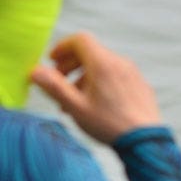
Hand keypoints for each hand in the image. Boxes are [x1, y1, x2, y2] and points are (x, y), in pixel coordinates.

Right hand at [31, 31, 162, 143]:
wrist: (145, 140)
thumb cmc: (109, 124)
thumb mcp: (76, 107)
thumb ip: (54, 87)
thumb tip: (34, 71)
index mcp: (102, 63)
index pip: (80, 40)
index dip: (62, 47)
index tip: (52, 60)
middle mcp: (119, 62)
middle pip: (90, 52)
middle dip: (70, 65)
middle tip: (58, 83)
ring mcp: (132, 73)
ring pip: (102, 66)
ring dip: (84, 78)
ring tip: (74, 102)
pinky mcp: (139, 85)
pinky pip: (116, 76)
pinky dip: (101, 83)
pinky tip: (96, 105)